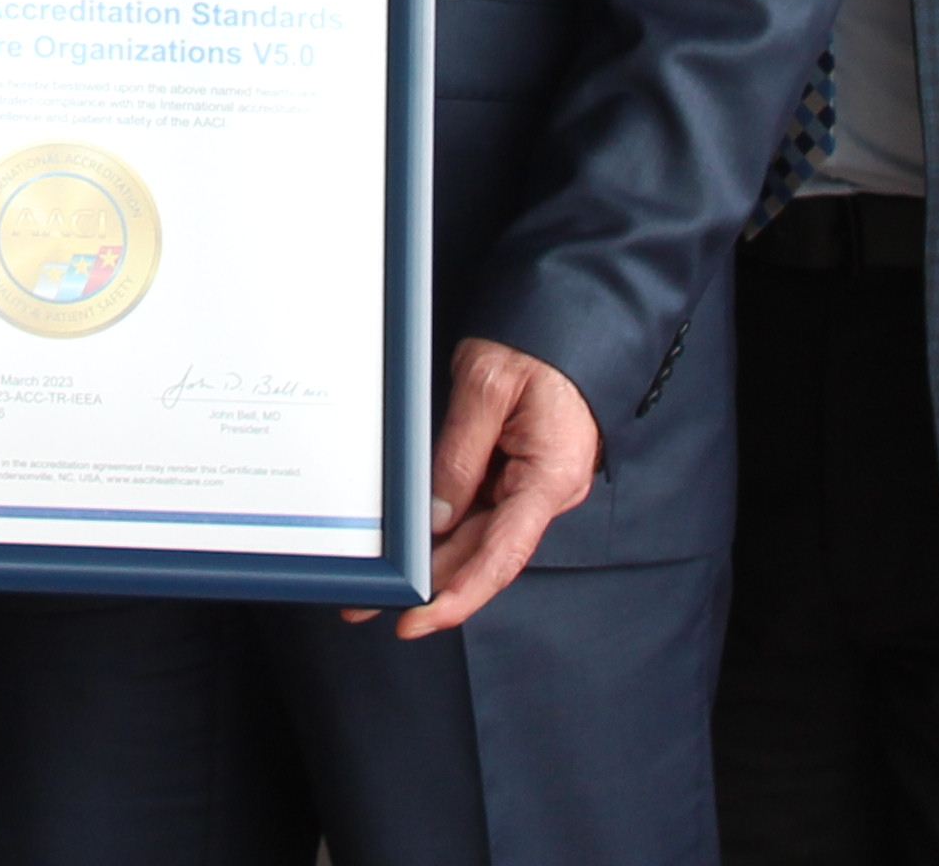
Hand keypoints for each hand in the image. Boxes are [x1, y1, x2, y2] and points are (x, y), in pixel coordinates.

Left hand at [355, 338, 597, 635]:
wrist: (568, 321)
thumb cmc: (536, 346)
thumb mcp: (486, 388)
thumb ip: (459, 455)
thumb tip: (433, 518)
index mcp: (551, 477)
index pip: (502, 554)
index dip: (460, 594)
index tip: (419, 618)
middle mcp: (547, 493)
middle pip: (483, 553)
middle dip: (430, 587)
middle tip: (370, 606)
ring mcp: (532, 487)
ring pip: (476, 537)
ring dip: (432, 563)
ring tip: (380, 585)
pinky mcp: (517, 476)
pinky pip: (478, 512)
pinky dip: (443, 532)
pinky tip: (410, 547)